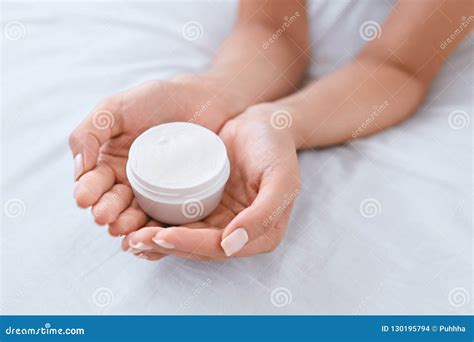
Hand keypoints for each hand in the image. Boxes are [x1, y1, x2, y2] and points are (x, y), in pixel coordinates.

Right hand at [69, 78, 231, 234]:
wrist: (201, 100)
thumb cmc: (155, 100)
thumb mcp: (114, 109)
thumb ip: (89, 132)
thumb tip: (79, 169)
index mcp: (109, 163)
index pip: (93, 183)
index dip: (88, 191)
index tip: (85, 198)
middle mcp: (129, 182)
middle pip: (113, 203)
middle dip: (106, 211)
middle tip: (104, 217)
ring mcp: (155, 193)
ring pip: (137, 215)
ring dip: (127, 224)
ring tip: (124, 227)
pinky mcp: (179, 199)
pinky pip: (166, 217)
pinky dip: (157, 228)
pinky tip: (153, 233)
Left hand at [122, 104, 300, 260]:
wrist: (265, 124)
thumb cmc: (276, 149)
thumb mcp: (281, 179)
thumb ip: (263, 215)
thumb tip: (230, 245)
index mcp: (260, 234)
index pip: (219, 248)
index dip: (190, 245)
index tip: (162, 236)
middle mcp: (237, 231)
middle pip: (197, 247)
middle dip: (166, 246)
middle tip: (135, 240)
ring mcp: (220, 218)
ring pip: (185, 236)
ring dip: (157, 240)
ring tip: (129, 235)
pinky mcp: (205, 204)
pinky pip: (180, 217)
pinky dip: (159, 221)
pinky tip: (137, 219)